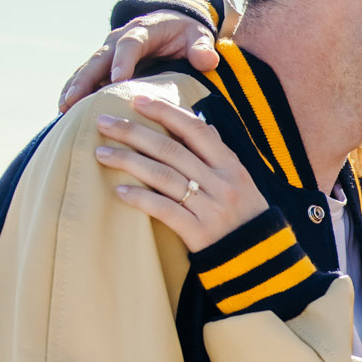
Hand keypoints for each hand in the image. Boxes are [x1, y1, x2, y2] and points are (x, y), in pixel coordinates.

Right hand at [58, 12, 220, 112]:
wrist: (173, 25)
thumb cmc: (187, 34)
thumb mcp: (198, 36)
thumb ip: (202, 47)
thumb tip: (207, 60)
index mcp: (143, 31)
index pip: (131, 44)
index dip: (123, 61)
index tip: (119, 79)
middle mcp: (119, 40)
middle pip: (100, 58)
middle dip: (87, 78)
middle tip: (76, 99)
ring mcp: (109, 52)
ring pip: (88, 68)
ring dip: (75, 87)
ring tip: (64, 108)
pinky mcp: (104, 65)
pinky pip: (86, 77)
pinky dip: (74, 91)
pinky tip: (65, 111)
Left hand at [94, 88, 270, 252]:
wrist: (260, 261)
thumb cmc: (245, 216)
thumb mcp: (240, 180)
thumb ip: (218, 153)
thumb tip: (199, 120)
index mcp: (230, 166)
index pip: (195, 129)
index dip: (165, 112)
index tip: (137, 100)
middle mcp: (220, 183)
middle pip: (170, 150)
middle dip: (133, 132)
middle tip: (103, 121)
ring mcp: (210, 208)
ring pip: (163, 177)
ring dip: (128, 162)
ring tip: (101, 154)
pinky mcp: (199, 233)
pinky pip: (165, 210)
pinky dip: (141, 199)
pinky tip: (120, 191)